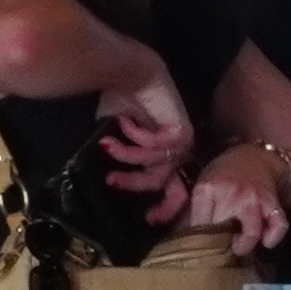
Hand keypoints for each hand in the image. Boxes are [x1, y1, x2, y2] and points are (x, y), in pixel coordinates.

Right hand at [92, 61, 196, 198]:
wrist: (129, 71)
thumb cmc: (122, 100)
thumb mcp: (117, 137)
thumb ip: (121, 158)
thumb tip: (108, 180)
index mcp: (166, 155)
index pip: (174, 190)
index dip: (164, 208)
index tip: (146, 218)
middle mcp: (178, 151)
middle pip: (165, 186)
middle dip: (134, 184)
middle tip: (112, 181)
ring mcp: (182, 142)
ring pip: (153, 167)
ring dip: (126, 155)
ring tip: (107, 143)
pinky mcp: (181, 131)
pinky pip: (152, 149)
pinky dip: (134, 137)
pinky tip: (126, 121)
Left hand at [173, 143, 290, 251]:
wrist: (253, 157)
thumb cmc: (224, 175)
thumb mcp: (204, 185)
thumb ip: (198, 209)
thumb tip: (191, 240)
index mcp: (207, 189)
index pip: (199, 226)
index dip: (200, 240)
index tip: (204, 243)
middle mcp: (231, 193)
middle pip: (224, 231)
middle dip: (222, 245)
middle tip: (222, 246)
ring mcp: (253, 198)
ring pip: (252, 232)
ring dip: (246, 245)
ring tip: (239, 247)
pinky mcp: (272, 202)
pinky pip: (278, 226)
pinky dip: (273, 237)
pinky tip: (265, 241)